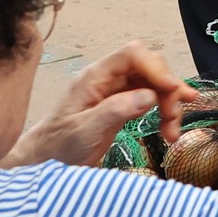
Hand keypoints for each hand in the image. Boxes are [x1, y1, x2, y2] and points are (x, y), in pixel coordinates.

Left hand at [6, 40, 187, 167]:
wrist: (44, 161)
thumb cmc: (59, 147)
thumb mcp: (84, 131)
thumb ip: (115, 111)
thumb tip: (150, 95)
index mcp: (94, 77)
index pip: (132, 55)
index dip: (156, 67)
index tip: (171, 90)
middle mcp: (107, 79)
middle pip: (148, 68)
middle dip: (167, 89)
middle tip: (172, 118)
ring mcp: (115, 91)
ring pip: (154, 84)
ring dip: (169, 104)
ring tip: (173, 133)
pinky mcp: (122, 105)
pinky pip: (150, 98)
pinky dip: (163, 111)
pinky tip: (170, 129)